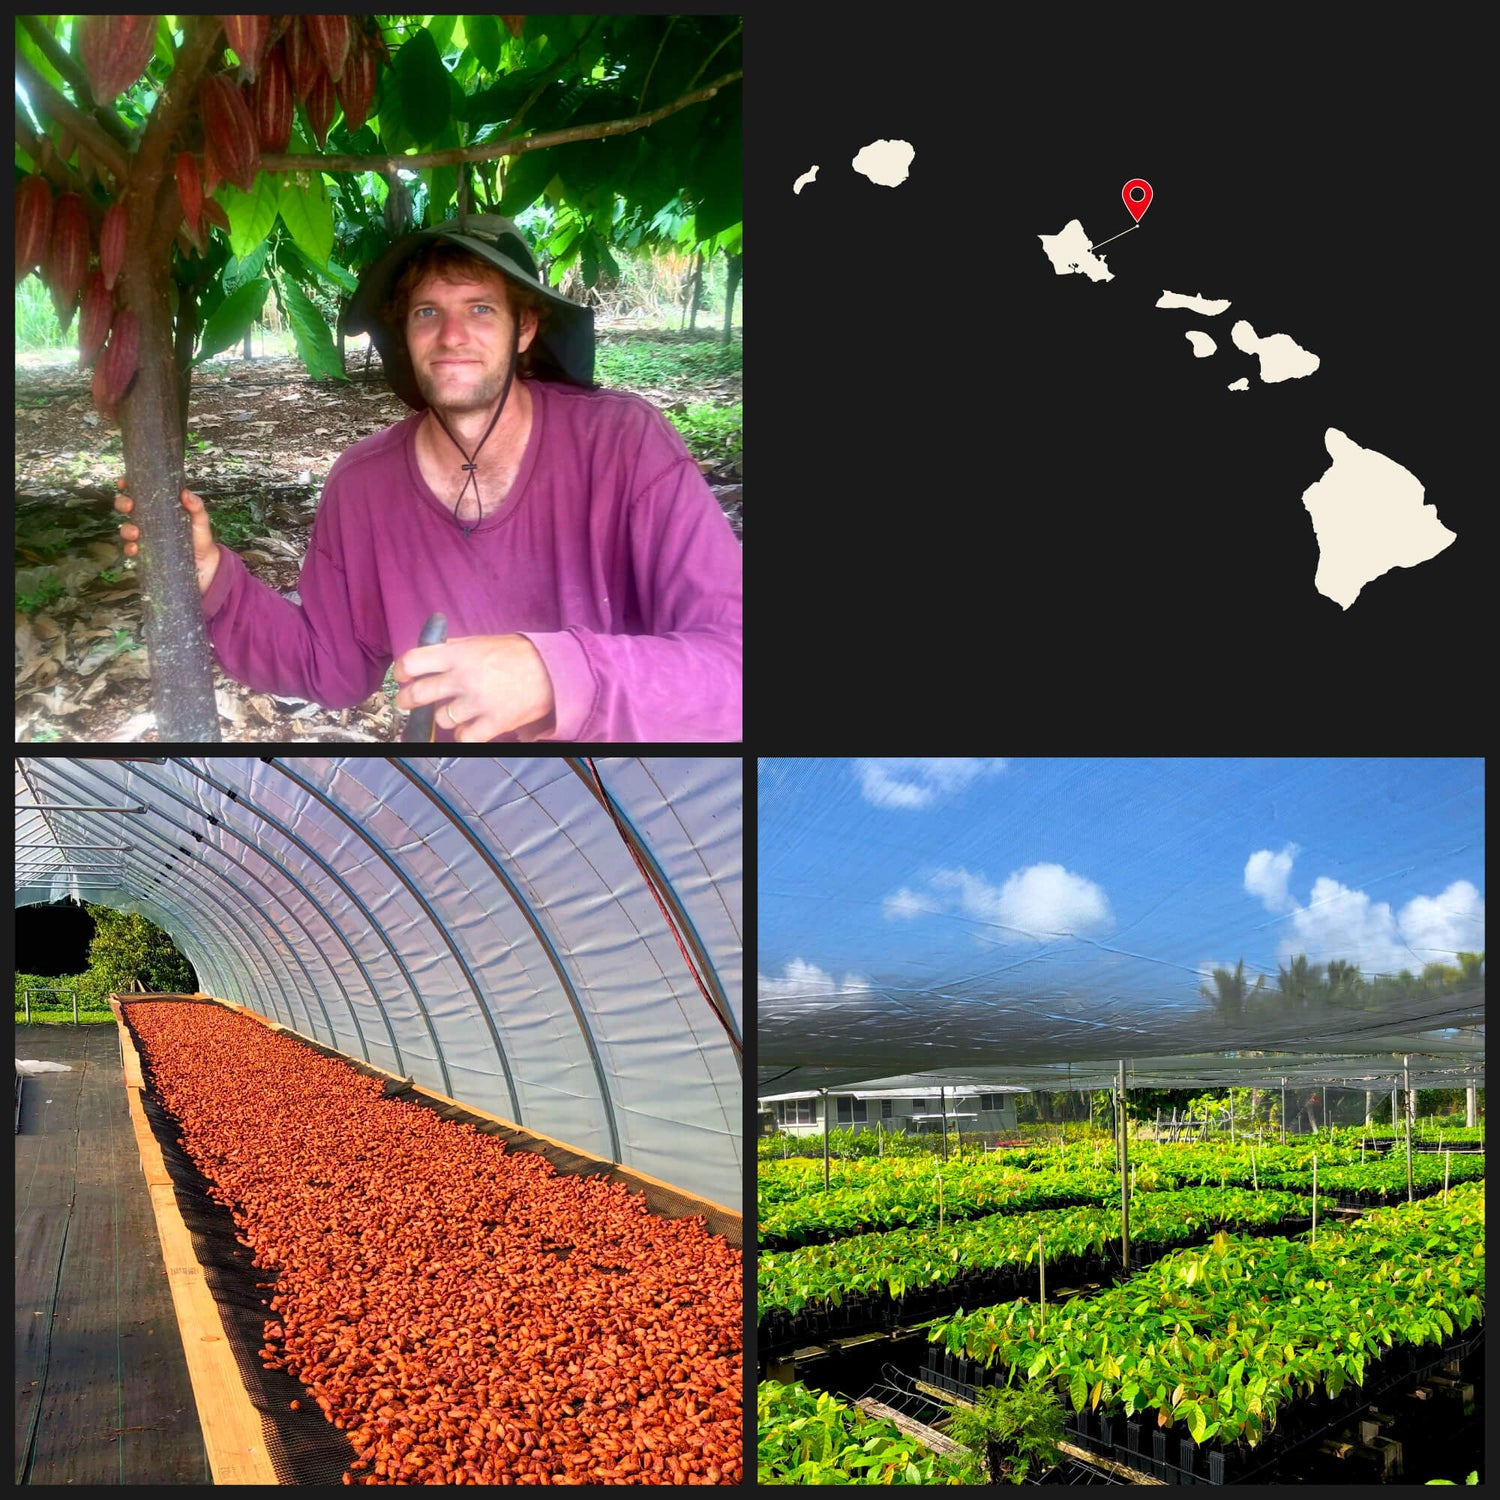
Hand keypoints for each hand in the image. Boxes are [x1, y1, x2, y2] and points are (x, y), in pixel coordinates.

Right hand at [115, 480, 220, 596]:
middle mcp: (148, 520)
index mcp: (160, 508)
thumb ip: (196, 507)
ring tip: (136, 532)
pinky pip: (131, 550)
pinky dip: (130, 548)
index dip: (128, 485)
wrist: (205, 566)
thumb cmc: (201, 539)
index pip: (139, 493)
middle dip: (123, 504)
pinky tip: (135, 548)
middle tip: (129, 506)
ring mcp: (145, 537)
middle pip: (127, 508)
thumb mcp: (200, 521)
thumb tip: (186, 493)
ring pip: (126, 529)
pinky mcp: (146, 553)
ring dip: (127, 529)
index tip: (124, 482)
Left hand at [393, 633, 555, 741]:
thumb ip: (452, 647)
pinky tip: (469, 726)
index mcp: (457, 654)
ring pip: (440, 719)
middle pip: (417, 695)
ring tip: (458, 709)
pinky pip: (463, 737)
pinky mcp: (492, 723)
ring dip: (445, 716)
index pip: (411, 662)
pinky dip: (463, 734)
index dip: (400, 672)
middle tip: (408, 702)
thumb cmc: (517, 655)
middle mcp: (462, 678)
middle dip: (407, 700)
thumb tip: (426, 653)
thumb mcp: (481, 642)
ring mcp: (476, 703)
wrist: (553, 672)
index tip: (402, 677)